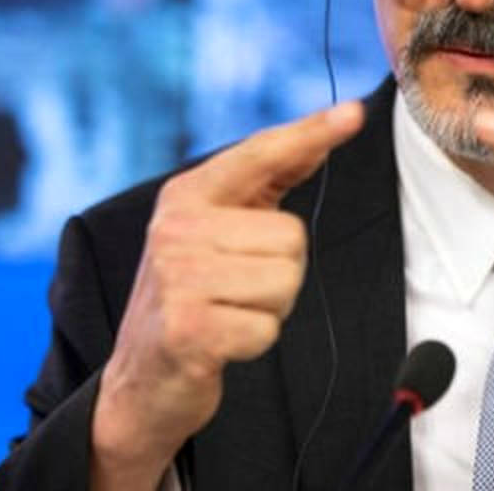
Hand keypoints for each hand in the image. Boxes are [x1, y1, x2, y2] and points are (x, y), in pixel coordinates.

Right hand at [91, 101, 363, 489]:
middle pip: (291, 236)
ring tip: (230, 310)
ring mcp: (178, 278)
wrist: (141, 379)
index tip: (352, 114)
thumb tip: (321, 137)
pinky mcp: (188, 328)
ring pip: (286, 281)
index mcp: (187, 196)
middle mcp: (176, 229)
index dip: (309, 134)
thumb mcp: (216, 231)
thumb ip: (263, 185)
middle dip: (280, 270)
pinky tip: (222, 341)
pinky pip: (268, 327)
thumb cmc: (192, 295)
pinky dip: (255, 340)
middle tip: (236, 289)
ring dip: (270, 307)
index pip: (260, 155)